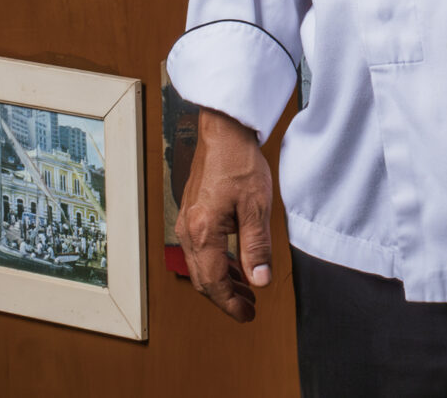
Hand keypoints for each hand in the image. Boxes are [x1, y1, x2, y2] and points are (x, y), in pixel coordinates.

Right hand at [178, 109, 276, 321]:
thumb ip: (257, 247)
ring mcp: (187, 222)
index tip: (248, 314)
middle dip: (225, 298)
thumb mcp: (257, 207)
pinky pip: (199, 250)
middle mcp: (188, 230)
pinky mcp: (191, 214)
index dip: (231, 304)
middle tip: (249, 308)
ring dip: (221, 282)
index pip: (214, 282)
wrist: (223, 132)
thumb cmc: (239, 162)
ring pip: (199, 266)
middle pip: (202, 279)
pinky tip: (235, 264)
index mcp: (203, 232)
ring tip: (245, 290)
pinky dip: (216, 264)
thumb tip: (260, 281)